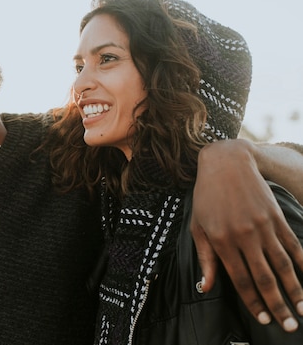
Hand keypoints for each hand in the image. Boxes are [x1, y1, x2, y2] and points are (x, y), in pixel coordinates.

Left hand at [191, 139, 302, 331]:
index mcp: (222, 241)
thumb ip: (205, 259)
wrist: (227, 164)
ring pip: (283, 265)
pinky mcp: (276, 217)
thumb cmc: (207, 198)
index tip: (263, 320)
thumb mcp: (198, 227)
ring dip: (296, 290)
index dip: (253, 302)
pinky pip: (293, 245)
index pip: (241, 280)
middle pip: (265, 278)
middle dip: (278, 305)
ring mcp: (263, 226)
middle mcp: (244, 236)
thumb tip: (205, 288)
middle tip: (289, 327)